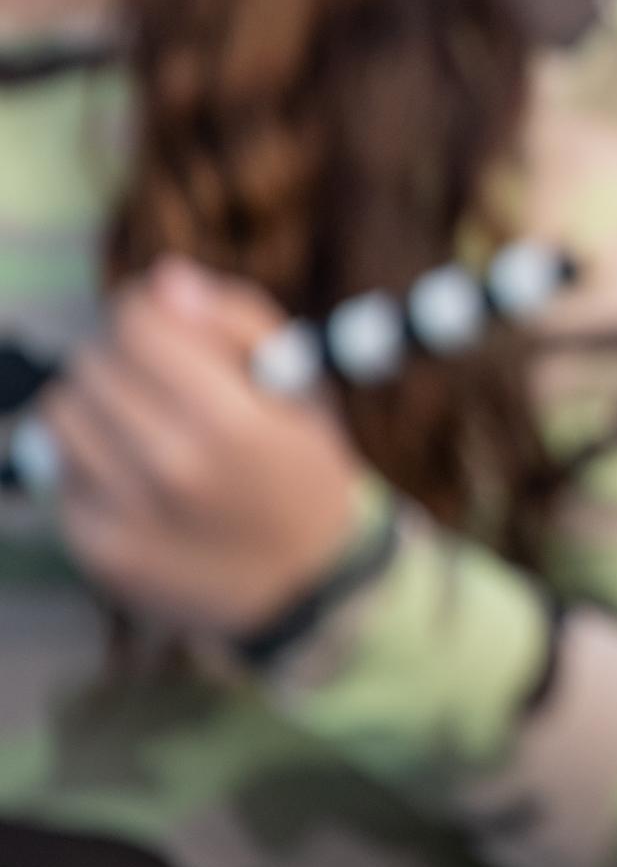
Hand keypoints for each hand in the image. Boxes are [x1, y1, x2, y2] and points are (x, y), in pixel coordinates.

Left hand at [43, 259, 370, 638]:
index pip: (138, 326)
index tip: (164, 325)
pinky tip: (133, 474)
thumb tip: (164, 281)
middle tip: (159, 382)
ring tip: (139, 423)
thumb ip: (237, 320)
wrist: (307, 585)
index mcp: (232, 421)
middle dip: (122, 359)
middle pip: (94, 365)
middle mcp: (172, 468)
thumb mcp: (302, 385)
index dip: (147, 313)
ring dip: (95, 405)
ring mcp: (128, 514)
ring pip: (61, 415)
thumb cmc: (305, 468)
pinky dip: (89, 461)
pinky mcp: (98, 549)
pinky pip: (59, 473)